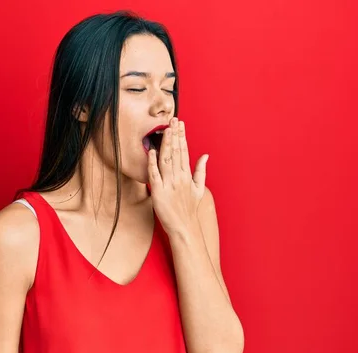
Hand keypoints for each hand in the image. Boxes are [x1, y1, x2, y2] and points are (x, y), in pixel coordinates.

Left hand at [148, 117, 208, 236]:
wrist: (184, 228)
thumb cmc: (190, 209)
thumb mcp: (199, 188)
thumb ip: (200, 170)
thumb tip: (205, 155)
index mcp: (187, 175)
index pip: (184, 151)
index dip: (182, 136)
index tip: (180, 124)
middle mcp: (179, 178)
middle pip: (176, 152)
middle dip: (174, 135)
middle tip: (173, 119)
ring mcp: (169, 184)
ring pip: (166, 160)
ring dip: (165, 144)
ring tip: (165, 129)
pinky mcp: (158, 192)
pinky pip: (155, 175)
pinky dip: (153, 163)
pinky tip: (151, 151)